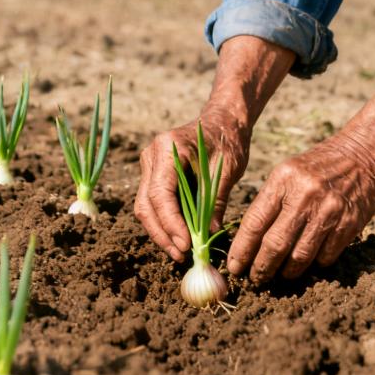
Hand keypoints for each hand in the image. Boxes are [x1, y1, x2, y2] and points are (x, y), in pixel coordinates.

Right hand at [134, 105, 249, 261]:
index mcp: (169, 147)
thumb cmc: (229, 140)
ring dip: (162, 231)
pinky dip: (164, 221)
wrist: (224, 120)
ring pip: (146, 207)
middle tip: (182, 254)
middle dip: (163, 234)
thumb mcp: (227, 168)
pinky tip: (179, 236)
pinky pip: (153, 202)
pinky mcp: (153, 173)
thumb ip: (215, 200)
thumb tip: (208, 235)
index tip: (186, 244)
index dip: (171, 224)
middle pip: (147, 204)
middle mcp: (152, 154)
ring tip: (181, 250)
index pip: (160, 194)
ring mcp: (149, 164)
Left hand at [226, 129, 374, 282]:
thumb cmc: (318, 166)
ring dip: (287, 272)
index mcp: (284, 179)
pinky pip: (325, 257)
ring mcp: (329, 210)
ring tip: (281, 275)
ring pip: (299, 257)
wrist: (363, 155)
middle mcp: (305, 194)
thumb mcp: (289, 172)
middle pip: (275, 245)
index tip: (235, 267)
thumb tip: (249, 242)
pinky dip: (315, 263)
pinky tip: (310, 261)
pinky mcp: (349, 223)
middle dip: (261, 268)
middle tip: (256, 279)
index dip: (242, 250)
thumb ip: (271, 202)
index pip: (255, 222)